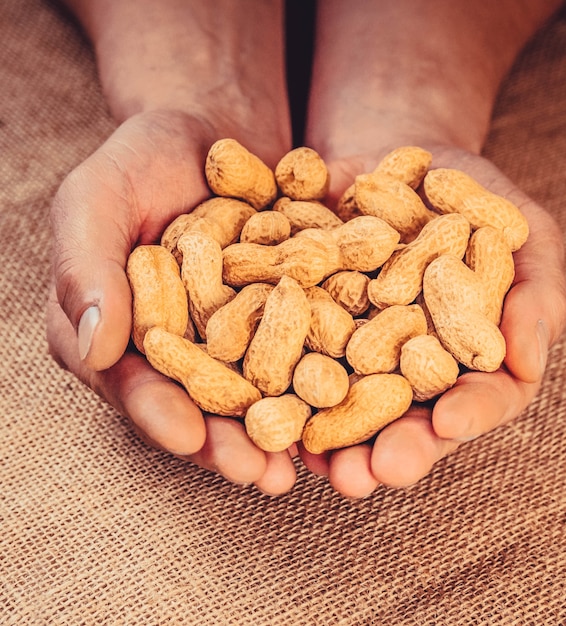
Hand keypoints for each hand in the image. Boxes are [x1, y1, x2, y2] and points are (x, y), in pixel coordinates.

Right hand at [47, 109, 297, 494]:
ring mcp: (231, 336)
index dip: (158, 414)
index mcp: (119, 331)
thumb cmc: (144, 159)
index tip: (187, 438)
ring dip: (278, 427)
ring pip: (253, 391)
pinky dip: (319, 377)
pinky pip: (301, 351)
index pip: (132, 383)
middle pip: (199, 404)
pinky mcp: (281, 316)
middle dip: (228, 440)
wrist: (215, 130)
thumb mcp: (100, 198)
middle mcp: (176, 347)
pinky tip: (345, 401)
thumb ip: (87, 267)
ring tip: (305, 460)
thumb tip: (94, 345)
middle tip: (260, 474)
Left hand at [297, 146, 565, 497]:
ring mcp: (351, 348)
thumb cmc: (472, 196)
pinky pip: (289, 355)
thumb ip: (534, 293)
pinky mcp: (304, 323)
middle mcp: (406, 367)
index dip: (468, 413)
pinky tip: (259, 403)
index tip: (448, 422)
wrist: (396, 156)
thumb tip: (526, 359)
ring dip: (327, 438)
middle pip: (405, 419)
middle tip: (371, 474)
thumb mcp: (520, 233)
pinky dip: (276, 381)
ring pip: (343, 404)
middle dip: (390, 447)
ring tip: (315, 460)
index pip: (480, 397)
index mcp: (466, 357)